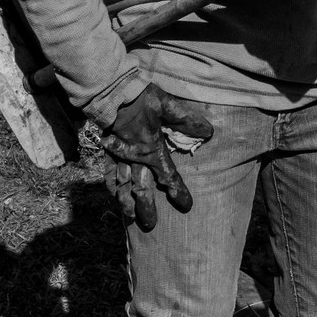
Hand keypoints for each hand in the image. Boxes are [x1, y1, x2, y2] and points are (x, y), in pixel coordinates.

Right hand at [101, 85, 213, 231]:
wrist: (112, 92)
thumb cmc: (141, 98)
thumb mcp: (168, 105)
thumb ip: (187, 120)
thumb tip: (209, 132)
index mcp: (152, 149)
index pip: (169, 175)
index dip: (178, 191)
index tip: (186, 206)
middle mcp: (135, 157)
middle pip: (142, 188)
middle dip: (147, 207)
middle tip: (152, 225)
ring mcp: (119, 156)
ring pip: (123, 185)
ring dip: (127, 202)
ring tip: (130, 217)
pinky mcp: (107, 151)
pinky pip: (108, 172)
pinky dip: (111, 185)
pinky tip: (113, 194)